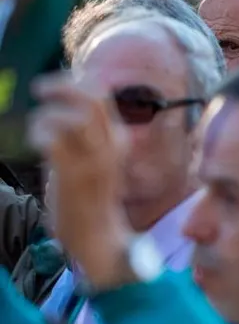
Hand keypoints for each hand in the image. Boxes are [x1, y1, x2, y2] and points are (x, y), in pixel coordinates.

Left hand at [27, 75, 135, 287]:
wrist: (99, 239)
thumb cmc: (91, 201)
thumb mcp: (97, 163)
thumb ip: (86, 139)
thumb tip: (65, 112)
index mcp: (117, 140)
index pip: (102, 97)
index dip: (77, 84)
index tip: (57, 87)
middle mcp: (110, 146)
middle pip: (93, 98)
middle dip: (63, 86)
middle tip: (40, 88)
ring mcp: (94, 159)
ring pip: (76, 115)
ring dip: (49, 113)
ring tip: (38, 127)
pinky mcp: (74, 174)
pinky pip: (56, 139)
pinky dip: (41, 132)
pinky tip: (36, 143)